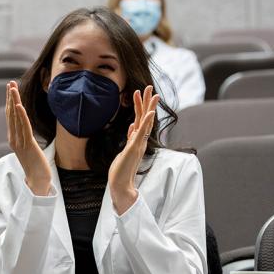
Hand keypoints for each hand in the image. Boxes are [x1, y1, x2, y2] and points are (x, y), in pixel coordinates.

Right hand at [6, 80, 51, 195]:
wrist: (37, 181)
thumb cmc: (35, 166)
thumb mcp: (29, 148)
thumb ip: (26, 139)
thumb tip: (26, 131)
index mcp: (14, 138)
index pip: (11, 117)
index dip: (10, 102)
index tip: (10, 89)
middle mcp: (14, 139)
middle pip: (11, 114)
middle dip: (10, 98)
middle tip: (10, 83)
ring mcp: (19, 142)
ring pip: (16, 118)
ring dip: (14, 102)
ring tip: (13, 89)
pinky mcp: (27, 145)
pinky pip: (24, 128)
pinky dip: (20, 116)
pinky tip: (18, 106)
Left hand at [108, 86, 159, 214]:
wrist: (121, 185)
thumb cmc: (121, 170)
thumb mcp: (125, 150)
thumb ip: (130, 138)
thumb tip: (132, 126)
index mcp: (137, 140)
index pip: (141, 120)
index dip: (141, 106)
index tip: (139, 93)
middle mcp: (140, 141)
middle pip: (145, 117)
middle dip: (147, 102)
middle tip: (150, 87)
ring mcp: (138, 144)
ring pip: (146, 122)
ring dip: (149, 107)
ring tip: (153, 94)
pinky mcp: (134, 149)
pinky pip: (141, 133)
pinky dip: (146, 122)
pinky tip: (149, 112)